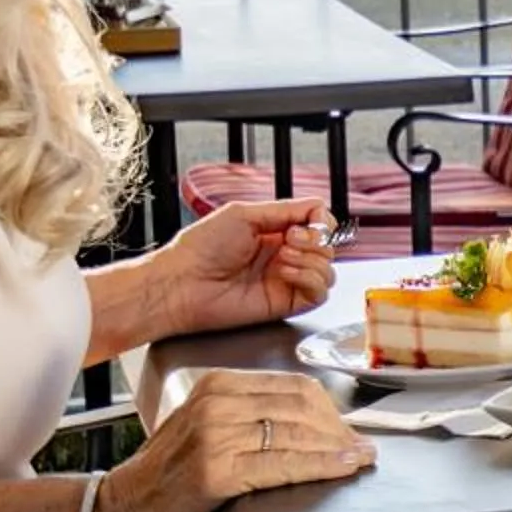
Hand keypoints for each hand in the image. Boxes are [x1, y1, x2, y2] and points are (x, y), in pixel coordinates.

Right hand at [94, 370, 370, 511]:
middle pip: (301, 407)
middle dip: (339, 430)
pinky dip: (319, 467)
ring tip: (358, 460)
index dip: (330, 410)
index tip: (350, 431)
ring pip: (296, 435)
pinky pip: (282, 465)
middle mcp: (216, 402)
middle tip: (361, 449)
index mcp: (217, 385)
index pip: (293, 387)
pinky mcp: (216, 471)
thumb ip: (248, 419)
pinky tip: (340, 470)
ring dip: (337, 449)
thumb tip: (312, 426)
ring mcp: (214, 435)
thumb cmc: (168, 480)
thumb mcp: (205, 430)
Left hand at [154, 198, 335, 337]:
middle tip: (289, 239)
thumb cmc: (201, 247)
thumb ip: (284, 210)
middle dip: (315, 239)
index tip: (309, 221)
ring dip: (311, 259)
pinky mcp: (286, 303)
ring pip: (328, 270)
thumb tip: (318, 208)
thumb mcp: (244, 214)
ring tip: (283, 258)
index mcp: (273, 232)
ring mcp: (286, 281)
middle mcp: (283, 256)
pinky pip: (320, 293)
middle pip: (327, 246)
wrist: (182, 283)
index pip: (317, 224)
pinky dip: (311, 278)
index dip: (321, 222)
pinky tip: (286, 273)